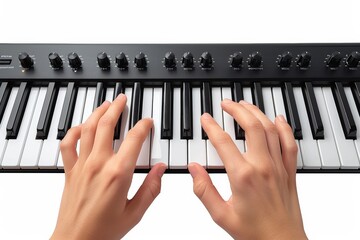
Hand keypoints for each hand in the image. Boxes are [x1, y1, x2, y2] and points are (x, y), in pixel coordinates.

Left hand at [51, 94, 166, 239]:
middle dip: (116, 107)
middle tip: (123, 99)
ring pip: (88, 129)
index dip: (143, 126)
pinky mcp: (70, 170)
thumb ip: (151, 188)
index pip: (134, 139)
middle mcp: (98, 164)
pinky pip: (68, 144)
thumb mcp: (135, 212)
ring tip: (106, 104)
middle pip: (107, 125)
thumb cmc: (103, 230)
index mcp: (118, 174)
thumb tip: (161, 170)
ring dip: (97, 112)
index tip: (147, 122)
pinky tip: (81, 126)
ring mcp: (82, 165)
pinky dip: (74, 131)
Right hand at [189, 99, 306, 239]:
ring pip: (270, 129)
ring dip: (257, 112)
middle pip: (251, 126)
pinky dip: (284, 127)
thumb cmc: (254, 232)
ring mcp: (278, 167)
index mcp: (243, 176)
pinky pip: (289, 143)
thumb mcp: (221, 214)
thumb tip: (193, 169)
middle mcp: (262, 166)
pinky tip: (277, 118)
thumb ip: (204, 189)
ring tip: (245, 104)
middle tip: (226, 103)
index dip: (211, 126)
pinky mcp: (289, 171)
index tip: (205, 119)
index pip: (223, 141)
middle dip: (236, 110)